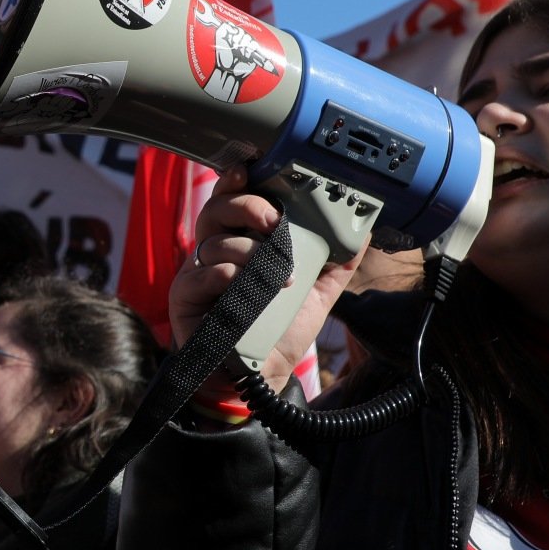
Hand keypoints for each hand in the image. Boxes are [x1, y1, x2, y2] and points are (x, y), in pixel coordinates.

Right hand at [171, 167, 361, 391]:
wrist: (259, 380)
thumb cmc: (278, 333)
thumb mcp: (315, 295)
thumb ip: (334, 263)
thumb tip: (363, 232)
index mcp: (241, 243)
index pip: (233, 201)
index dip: (238, 183)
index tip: (251, 169)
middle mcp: (216, 252)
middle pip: (217, 209)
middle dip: (247, 207)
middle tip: (274, 222)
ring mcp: (198, 274)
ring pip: (214, 241)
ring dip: (249, 252)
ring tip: (278, 278)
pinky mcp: (185, 298)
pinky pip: (202, 273)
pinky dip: (224, 274)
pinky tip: (240, 285)